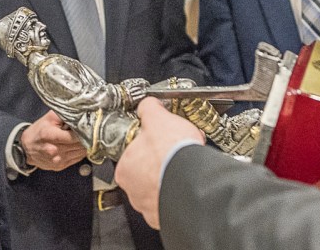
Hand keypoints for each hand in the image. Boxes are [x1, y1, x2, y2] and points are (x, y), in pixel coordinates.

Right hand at [20, 110, 86, 170]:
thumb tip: (80, 115)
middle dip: (84, 137)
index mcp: (50, 135)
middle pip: (78, 145)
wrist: (26, 148)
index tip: (87, 127)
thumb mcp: (49, 118)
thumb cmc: (38, 130)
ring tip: (83, 138)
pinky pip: (77, 159)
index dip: (82, 132)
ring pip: (80, 152)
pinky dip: (80, 152)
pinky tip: (77, 146)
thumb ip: (64, 115)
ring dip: (84, 145)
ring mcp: (57, 160)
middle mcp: (53, 150)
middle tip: (87, 132)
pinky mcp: (59, 167)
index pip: (73, 136)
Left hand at [115, 98, 203, 229]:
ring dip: (170, 177)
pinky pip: (171, 201)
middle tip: (176, 153)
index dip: (149, 144)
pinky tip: (188, 181)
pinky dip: (179, 192)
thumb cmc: (173, 155)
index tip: (160, 142)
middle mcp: (133, 190)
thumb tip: (147, 103)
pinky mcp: (166, 216)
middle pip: (146, 171)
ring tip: (185, 167)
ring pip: (158, 187)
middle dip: (161, 161)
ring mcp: (149, 206)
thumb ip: (149, 109)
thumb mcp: (158, 118)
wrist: (194, 184)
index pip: (133, 152)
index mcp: (125, 167)